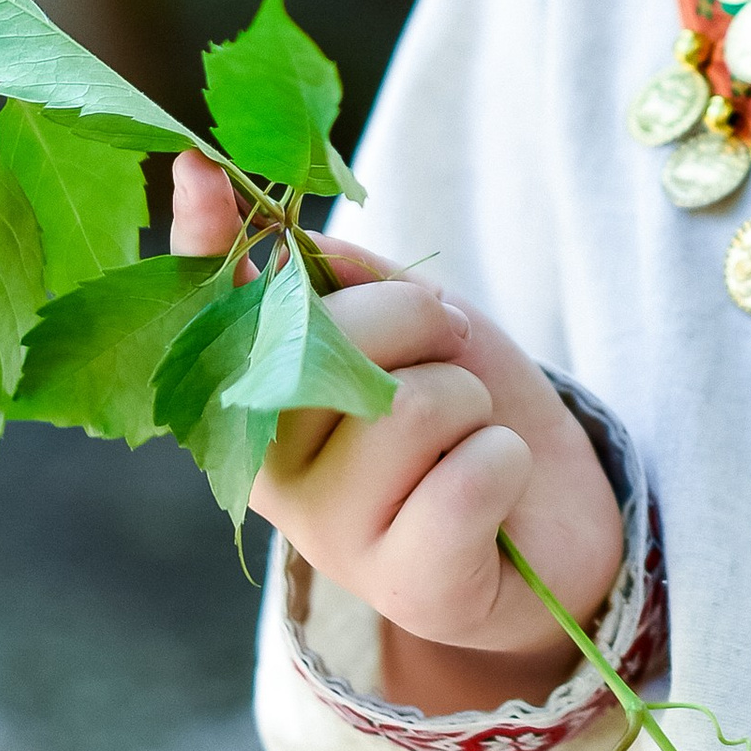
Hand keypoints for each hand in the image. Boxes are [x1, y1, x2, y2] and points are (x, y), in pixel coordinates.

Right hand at [170, 154, 624, 709]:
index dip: (206, 234)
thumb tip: (284, 238)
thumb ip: (347, 282)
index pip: (214, 309)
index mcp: (260, 398)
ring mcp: (332, 536)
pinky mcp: (408, 586)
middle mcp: (272, 469)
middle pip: (330, 341)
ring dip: (471, 404)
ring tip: (467, 436)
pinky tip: (493, 491)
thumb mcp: (412, 326)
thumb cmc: (467, 411)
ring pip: (409, 409)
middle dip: (418, 321)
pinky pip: (468, 478)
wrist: (551, 522)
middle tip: (445, 354)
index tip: (199, 164)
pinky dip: (504, 462)